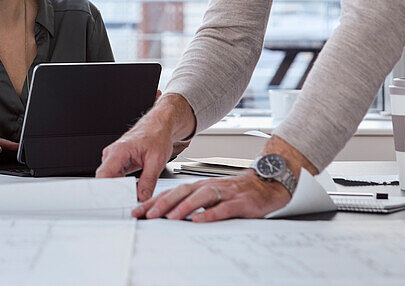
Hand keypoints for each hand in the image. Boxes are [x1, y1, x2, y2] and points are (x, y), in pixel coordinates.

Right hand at [94, 92, 195, 200]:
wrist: (158, 126)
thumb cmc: (156, 136)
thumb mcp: (156, 161)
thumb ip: (148, 181)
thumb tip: (142, 197)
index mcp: (119, 151)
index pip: (103, 174)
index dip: (105, 190)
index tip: (113, 201)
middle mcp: (112, 154)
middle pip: (105, 179)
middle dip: (114, 193)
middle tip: (127, 202)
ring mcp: (113, 158)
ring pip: (110, 179)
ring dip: (119, 189)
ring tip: (132, 195)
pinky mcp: (117, 162)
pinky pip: (115, 177)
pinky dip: (122, 185)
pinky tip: (131, 190)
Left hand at [132, 171, 289, 221]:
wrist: (266, 185)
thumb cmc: (235, 192)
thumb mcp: (211, 196)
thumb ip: (193, 203)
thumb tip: (167, 215)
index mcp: (199, 186)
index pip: (172, 193)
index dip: (154, 201)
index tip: (138, 211)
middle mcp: (208, 186)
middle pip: (181, 192)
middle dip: (162, 203)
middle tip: (147, 214)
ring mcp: (224, 193)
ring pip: (200, 197)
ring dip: (183, 207)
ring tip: (169, 217)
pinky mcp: (239, 202)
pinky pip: (223, 208)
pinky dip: (211, 214)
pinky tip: (200, 220)